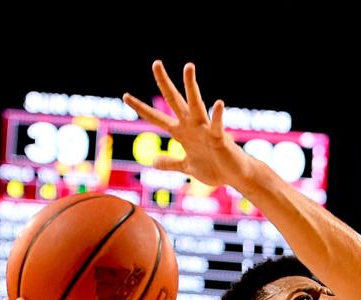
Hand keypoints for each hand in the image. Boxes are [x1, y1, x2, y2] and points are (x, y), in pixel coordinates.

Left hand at [122, 62, 255, 190]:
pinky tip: (219, 104)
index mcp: (181, 133)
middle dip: (164, 83)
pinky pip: (218, 125)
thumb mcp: (187, 167)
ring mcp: (205, 130)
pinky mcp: (219, 138)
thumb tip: (153, 161)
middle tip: (156, 63)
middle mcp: (192, 126)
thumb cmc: (214, 169)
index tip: (126, 96)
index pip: (157, 118)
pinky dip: (218, 115)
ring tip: (189, 68)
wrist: (235, 176)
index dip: (141, 108)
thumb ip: (171, 163)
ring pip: (196, 104)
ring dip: (192, 86)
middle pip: (174, 101)